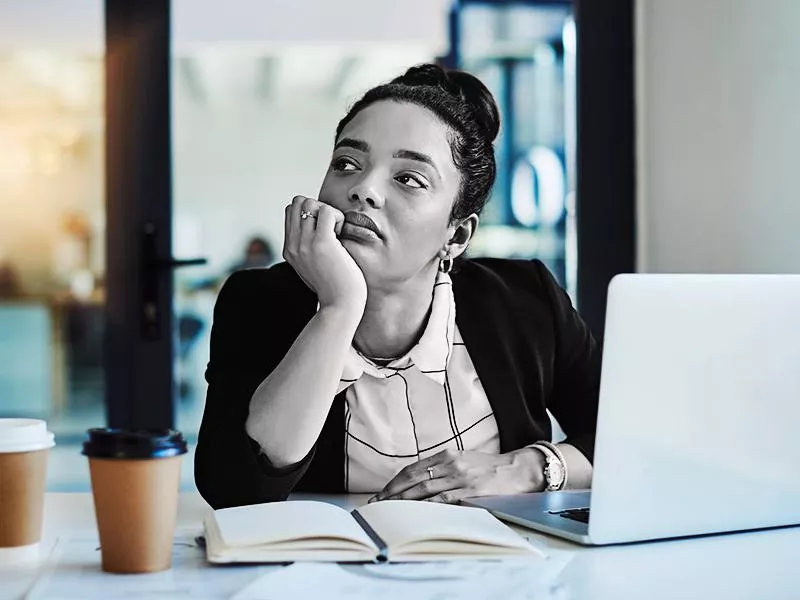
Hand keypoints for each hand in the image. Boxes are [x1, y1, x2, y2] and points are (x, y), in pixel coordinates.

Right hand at [283, 196, 366, 310]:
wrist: (340, 305)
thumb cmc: (335, 287)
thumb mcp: (314, 266)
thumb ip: (309, 248)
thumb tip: (318, 226)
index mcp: (289, 250)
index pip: (291, 211)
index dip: (310, 212)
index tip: (324, 230)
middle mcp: (293, 245)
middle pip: (297, 202)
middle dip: (317, 206)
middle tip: (331, 227)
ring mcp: (305, 244)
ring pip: (309, 202)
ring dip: (327, 211)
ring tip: (336, 232)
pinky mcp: (322, 243)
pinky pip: (326, 211)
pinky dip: (338, 217)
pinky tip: (341, 235)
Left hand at [368, 448, 546, 504]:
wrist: (519, 469)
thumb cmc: (491, 467)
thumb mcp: (464, 460)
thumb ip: (444, 468)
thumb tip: (421, 482)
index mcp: (447, 455)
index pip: (414, 469)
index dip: (395, 481)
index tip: (382, 492)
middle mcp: (450, 463)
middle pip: (414, 478)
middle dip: (393, 491)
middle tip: (377, 503)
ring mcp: (460, 477)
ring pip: (424, 488)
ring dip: (404, 500)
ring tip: (389, 509)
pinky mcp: (471, 491)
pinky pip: (444, 499)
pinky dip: (427, 505)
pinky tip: (415, 512)